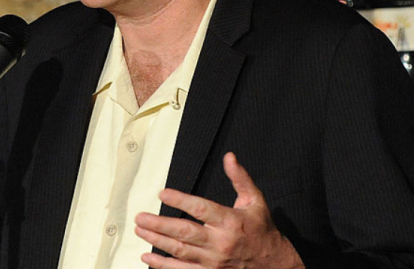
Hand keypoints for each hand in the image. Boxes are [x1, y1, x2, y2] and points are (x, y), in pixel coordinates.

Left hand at [134, 152, 304, 268]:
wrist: (273, 264)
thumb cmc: (262, 229)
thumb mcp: (255, 200)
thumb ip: (240, 178)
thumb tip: (229, 157)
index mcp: (230, 221)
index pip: (201, 209)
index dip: (180, 200)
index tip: (162, 193)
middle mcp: (220, 243)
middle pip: (184, 233)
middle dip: (159, 224)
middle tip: (140, 217)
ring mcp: (213, 261)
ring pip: (180, 251)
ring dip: (157, 241)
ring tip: (140, 230)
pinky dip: (163, 265)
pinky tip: (148, 257)